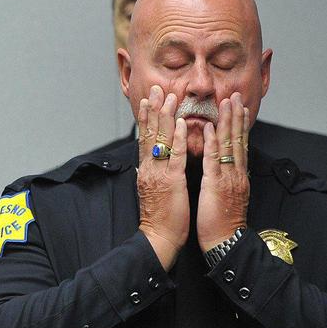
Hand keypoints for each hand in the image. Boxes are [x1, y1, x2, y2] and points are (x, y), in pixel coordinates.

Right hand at [137, 85, 188, 269]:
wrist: (158, 238)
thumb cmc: (159, 219)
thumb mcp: (152, 192)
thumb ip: (150, 175)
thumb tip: (147, 164)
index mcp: (147, 171)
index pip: (145, 138)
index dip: (146, 118)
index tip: (147, 100)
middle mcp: (150, 168)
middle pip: (150, 133)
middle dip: (153, 109)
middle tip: (156, 89)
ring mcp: (160, 173)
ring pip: (161, 139)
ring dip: (165, 116)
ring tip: (168, 96)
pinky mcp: (172, 181)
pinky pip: (176, 156)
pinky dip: (178, 138)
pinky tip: (181, 123)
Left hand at [197, 92, 250, 250]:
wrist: (226, 242)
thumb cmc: (222, 222)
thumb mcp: (227, 195)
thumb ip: (226, 179)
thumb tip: (225, 168)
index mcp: (237, 176)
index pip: (239, 145)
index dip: (239, 124)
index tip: (238, 107)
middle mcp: (236, 173)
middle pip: (237, 140)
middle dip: (236, 116)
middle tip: (235, 96)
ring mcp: (227, 178)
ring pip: (228, 145)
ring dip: (226, 122)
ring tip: (226, 103)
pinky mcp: (215, 186)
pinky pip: (214, 161)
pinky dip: (212, 144)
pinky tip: (209, 129)